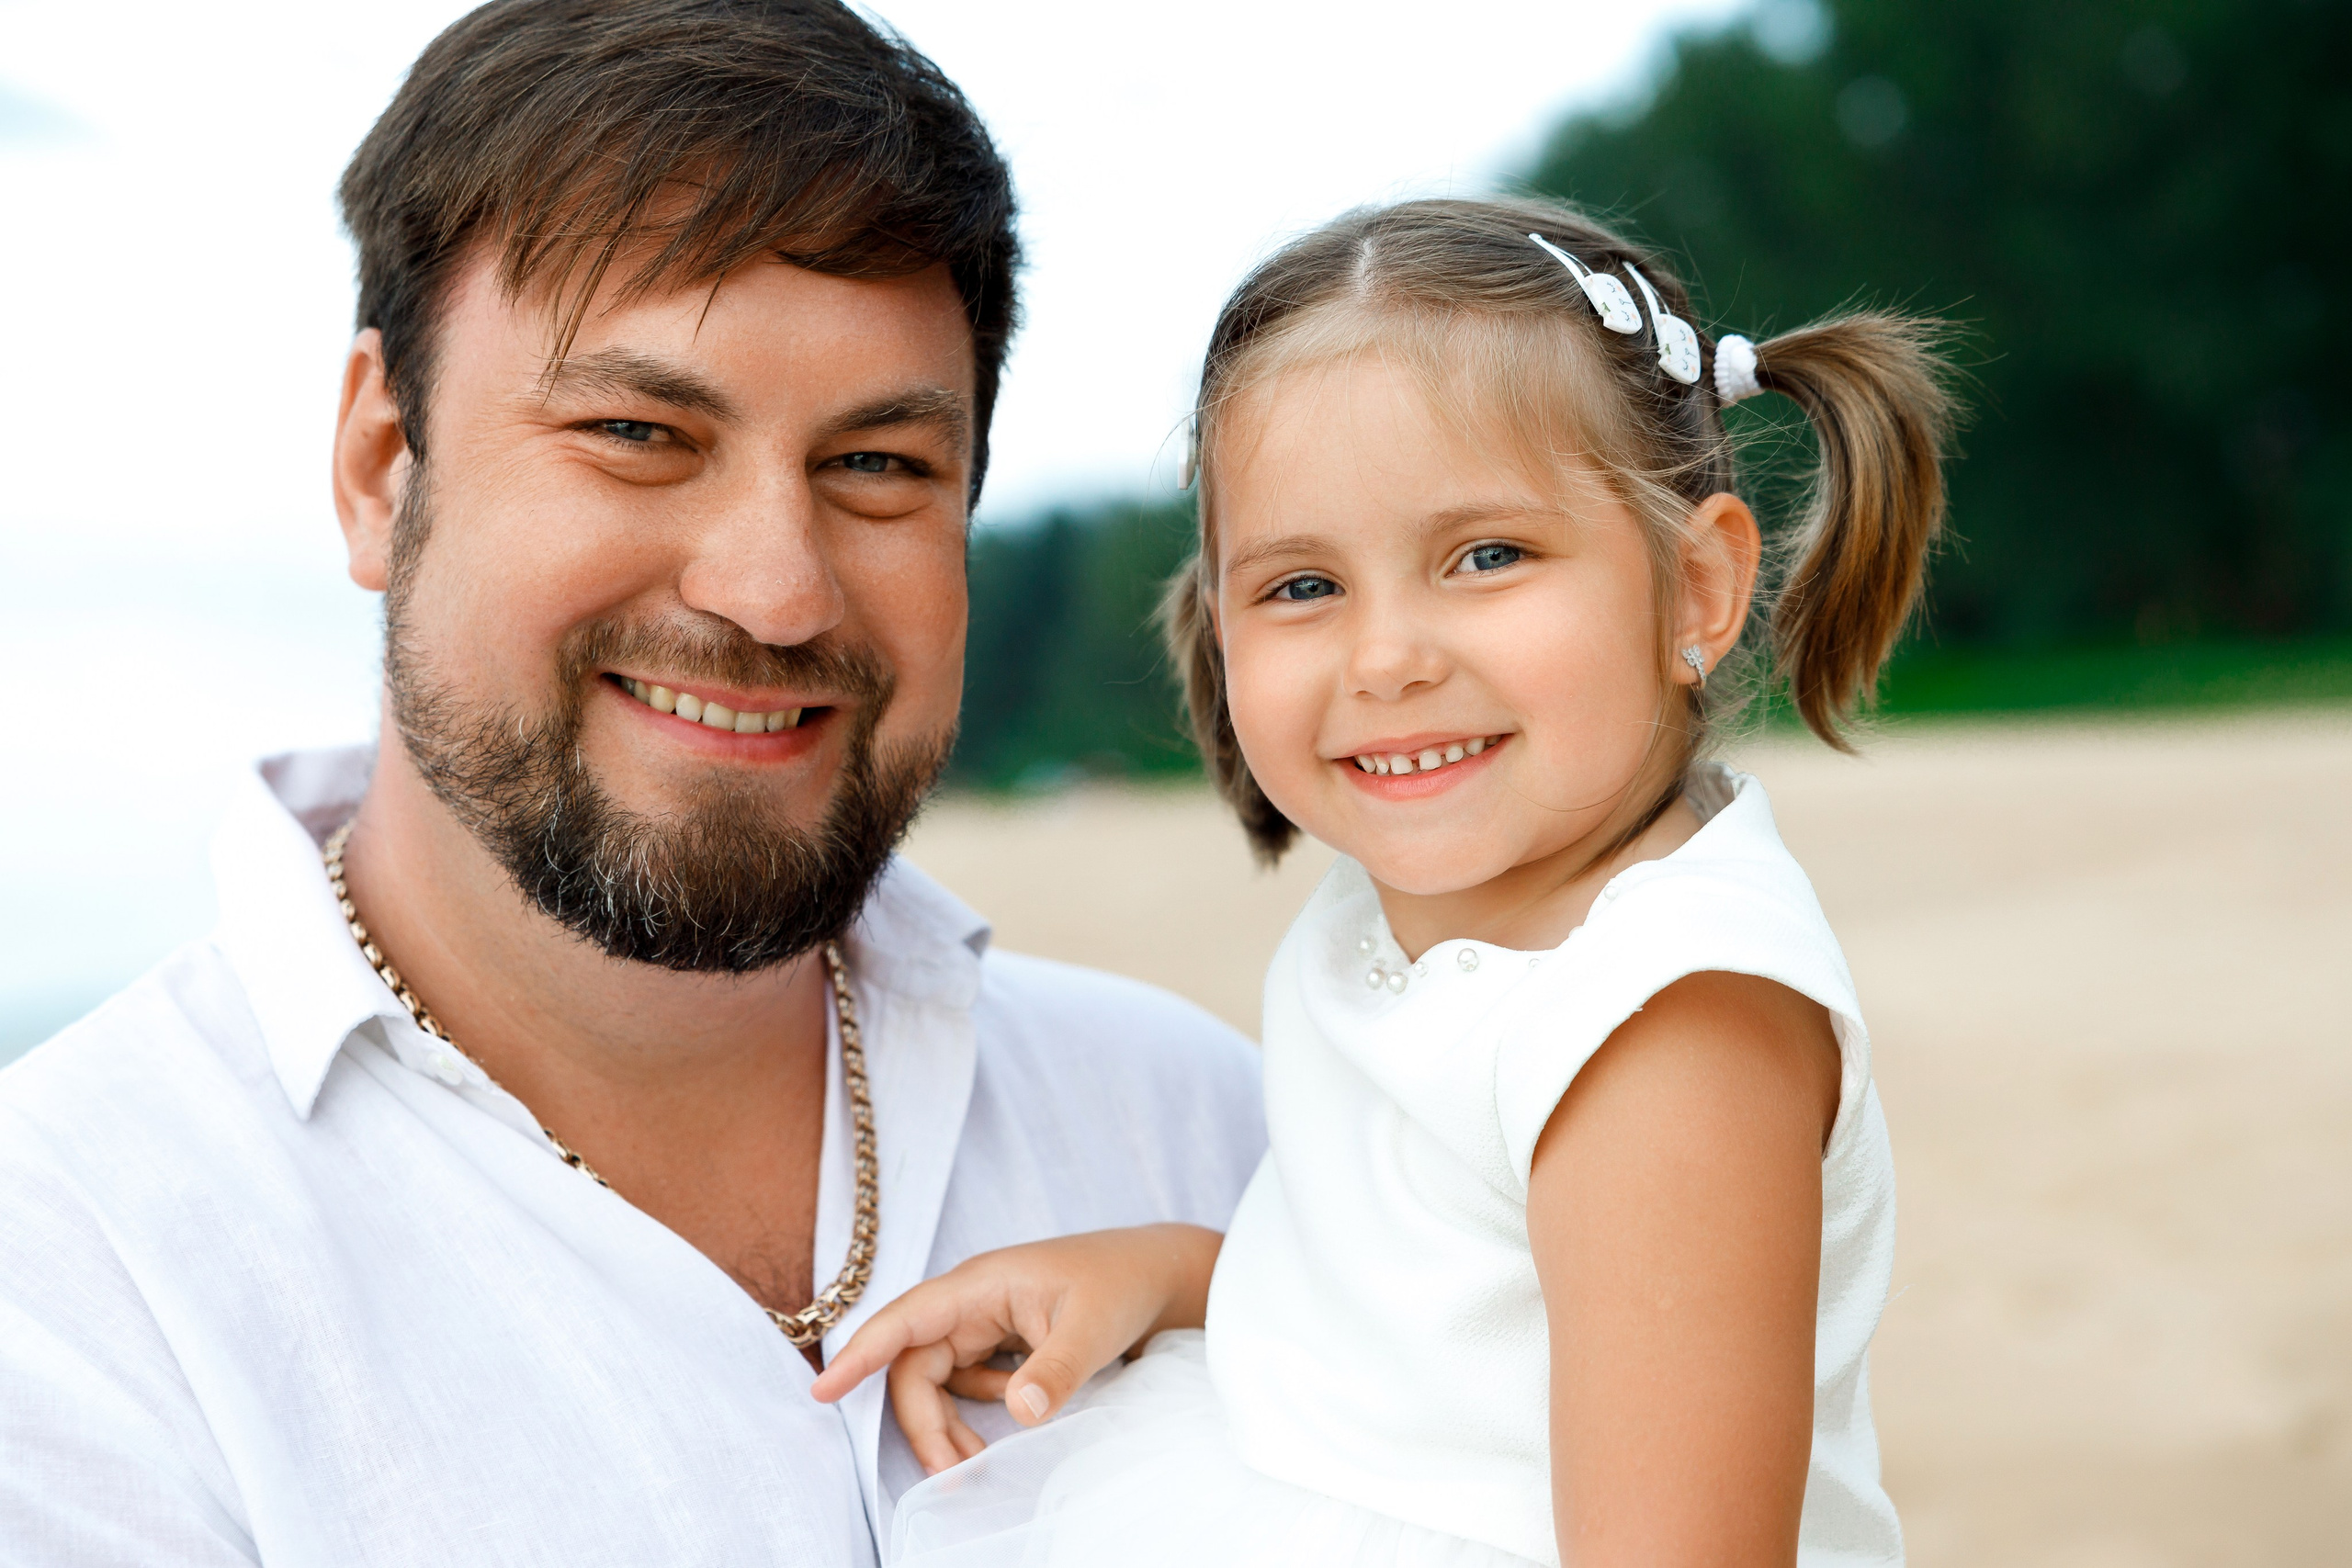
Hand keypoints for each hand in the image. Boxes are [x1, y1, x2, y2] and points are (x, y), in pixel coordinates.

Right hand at [807, 1223, 1220, 1475]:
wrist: (1160, 1273)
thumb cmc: (1122, 1283)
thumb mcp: (1094, 1328)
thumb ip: (1055, 1370)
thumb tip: (1017, 1412)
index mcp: (980, 1284)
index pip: (905, 1320)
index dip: (860, 1354)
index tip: (823, 1390)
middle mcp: (971, 1300)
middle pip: (916, 1366)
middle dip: (924, 1422)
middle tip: (953, 1474)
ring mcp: (983, 1320)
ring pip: (936, 1378)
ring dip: (947, 1422)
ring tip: (977, 1461)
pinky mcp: (998, 1340)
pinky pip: (965, 1381)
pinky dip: (975, 1410)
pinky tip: (1014, 1416)